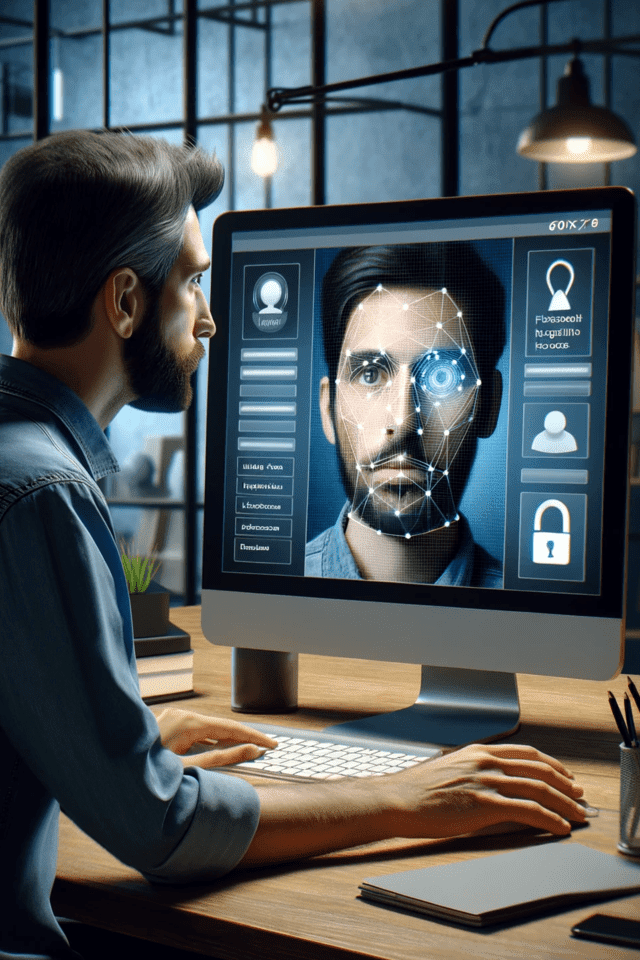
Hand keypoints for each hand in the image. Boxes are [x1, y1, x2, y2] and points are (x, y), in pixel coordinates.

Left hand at [155, 707, 277, 768]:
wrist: (112, 774)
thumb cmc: (146, 775)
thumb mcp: (190, 769)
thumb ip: (223, 759)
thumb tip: (251, 751)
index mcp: (188, 722)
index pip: (231, 728)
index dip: (254, 737)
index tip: (272, 745)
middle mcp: (180, 715)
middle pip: (220, 726)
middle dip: (242, 737)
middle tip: (264, 749)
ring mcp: (170, 718)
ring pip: (207, 727)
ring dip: (225, 739)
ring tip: (246, 749)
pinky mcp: (165, 725)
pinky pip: (194, 730)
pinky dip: (208, 739)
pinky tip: (216, 747)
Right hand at [385, 743, 586, 838]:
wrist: (398, 799)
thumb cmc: (419, 789)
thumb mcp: (452, 769)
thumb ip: (477, 770)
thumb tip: (497, 784)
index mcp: (479, 751)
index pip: (527, 753)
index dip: (552, 764)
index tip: (566, 776)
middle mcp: (486, 761)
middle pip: (538, 768)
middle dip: (565, 783)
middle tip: (579, 796)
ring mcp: (486, 781)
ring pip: (538, 788)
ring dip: (564, 803)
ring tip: (577, 815)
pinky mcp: (484, 804)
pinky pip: (527, 810)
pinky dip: (549, 819)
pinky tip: (559, 827)